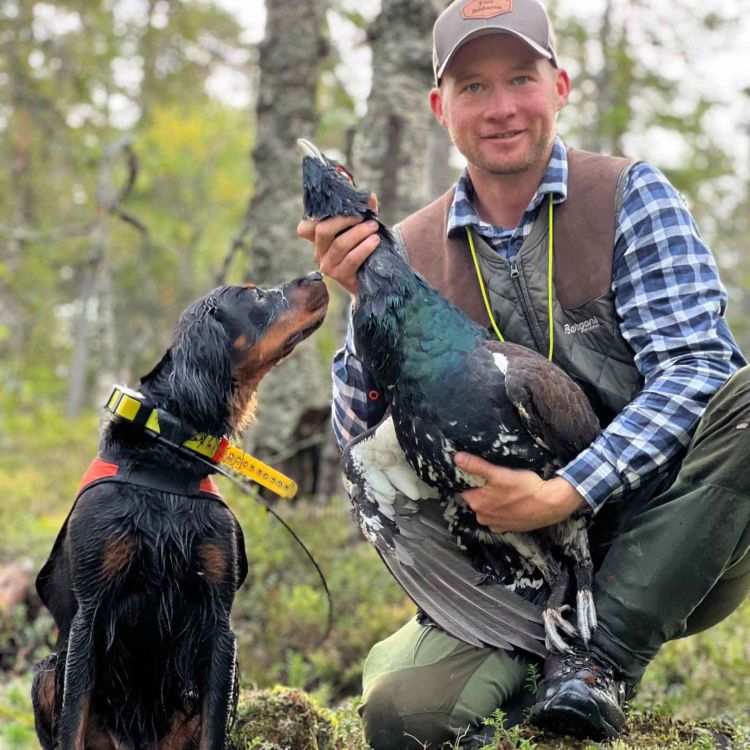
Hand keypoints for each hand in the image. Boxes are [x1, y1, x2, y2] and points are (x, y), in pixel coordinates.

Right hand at [296, 194, 379, 295]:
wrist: (372, 279)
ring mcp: (328, 267)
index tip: (336, 208)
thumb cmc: (363, 249)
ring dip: (359, 233)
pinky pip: (352, 259)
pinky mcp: (341, 277)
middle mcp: (319, 253)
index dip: (313, 217)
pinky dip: (364, 248)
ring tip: (374, 227)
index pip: (304, 229)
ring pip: (340, 245)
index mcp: (319, 240)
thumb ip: (364, 213)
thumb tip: (370, 196)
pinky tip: (375, 241)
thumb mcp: (361, 229)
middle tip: (362, 216)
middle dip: (344, 220)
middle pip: (323, 231)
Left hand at [455, 452, 585, 532]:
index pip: (464, 488)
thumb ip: (476, 466)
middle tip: (496, 480)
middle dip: (482, 490)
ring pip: (487, 508)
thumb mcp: (499, 473)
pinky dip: (502, 510)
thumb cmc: (525, 488)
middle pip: (475, 498)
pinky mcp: (507, 528)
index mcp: (477, 503)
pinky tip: (511, 502)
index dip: (470, 479)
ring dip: (492, 500)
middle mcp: (482, 517)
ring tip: (505, 490)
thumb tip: (456, 458)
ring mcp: (495, 525)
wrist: (550, 504)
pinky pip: (498, 517)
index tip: (479, 473)